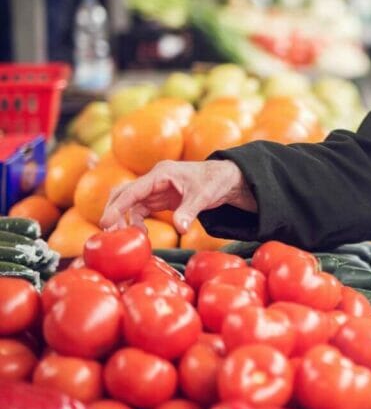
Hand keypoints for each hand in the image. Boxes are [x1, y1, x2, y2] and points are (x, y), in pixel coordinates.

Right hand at [99, 160, 256, 233]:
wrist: (226, 179)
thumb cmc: (215, 182)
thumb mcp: (204, 197)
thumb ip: (189, 212)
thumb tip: (180, 229)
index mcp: (162, 173)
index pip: (133, 190)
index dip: (118, 206)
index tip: (106, 222)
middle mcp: (154, 179)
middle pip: (124, 193)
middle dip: (114, 211)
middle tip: (108, 232)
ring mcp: (155, 188)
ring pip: (129, 202)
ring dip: (123, 218)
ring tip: (123, 235)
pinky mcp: (159, 197)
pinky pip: (140, 209)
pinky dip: (135, 220)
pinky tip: (141, 232)